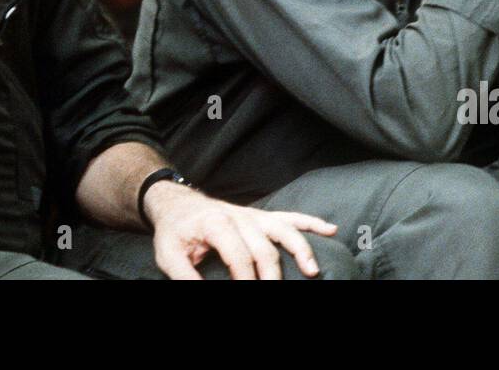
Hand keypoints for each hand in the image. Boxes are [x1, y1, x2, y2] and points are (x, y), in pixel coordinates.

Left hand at [146, 184, 338, 279]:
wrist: (177, 205)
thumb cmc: (174, 233)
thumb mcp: (169, 257)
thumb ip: (186, 277)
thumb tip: (204, 291)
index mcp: (215, 223)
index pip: (239, 255)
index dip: (246, 279)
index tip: (250, 294)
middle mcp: (239, 217)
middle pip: (264, 248)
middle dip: (273, 276)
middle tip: (277, 292)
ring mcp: (252, 215)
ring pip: (283, 229)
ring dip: (300, 249)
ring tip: (312, 270)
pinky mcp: (260, 217)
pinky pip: (289, 217)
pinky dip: (310, 222)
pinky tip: (330, 230)